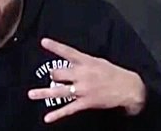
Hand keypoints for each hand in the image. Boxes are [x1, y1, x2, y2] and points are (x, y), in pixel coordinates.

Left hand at [27, 38, 146, 122]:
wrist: (129, 88)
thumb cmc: (114, 73)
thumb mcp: (98, 61)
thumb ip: (83, 61)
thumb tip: (72, 59)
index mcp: (86, 62)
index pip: (68, 52)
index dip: (55, 46)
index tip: (43, 42)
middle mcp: (82, 75)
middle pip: (58, 73)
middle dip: (53, 75)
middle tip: (53, 77)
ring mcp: (82, 89)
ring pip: (59, 91)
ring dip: (43, 93)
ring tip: (31, 94)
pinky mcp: (86, 102)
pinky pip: (68, 109)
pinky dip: (57, 114)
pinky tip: (47, 118)